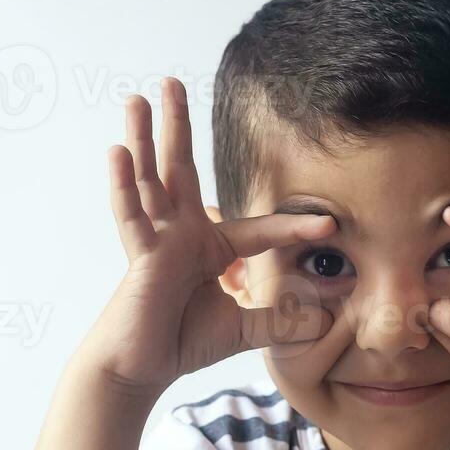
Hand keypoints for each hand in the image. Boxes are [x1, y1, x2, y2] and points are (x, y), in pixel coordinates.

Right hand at [78, 77, 337, 395]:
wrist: (140, 368)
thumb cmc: (182, 343)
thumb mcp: (244, 330)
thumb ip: (280, 323)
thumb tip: (324, 324)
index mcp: (210, 249)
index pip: (260, 230)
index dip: (295, 229)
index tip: (331, 226)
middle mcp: (181, 235)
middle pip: (182, 170)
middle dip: (180, 126)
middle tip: (172, 81)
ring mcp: (157, 241)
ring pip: (152, 179)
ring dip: (145, 136)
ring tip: (139, 97)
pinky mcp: (139, 257)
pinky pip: (130, 215)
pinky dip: (124, 184)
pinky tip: (119, 150)